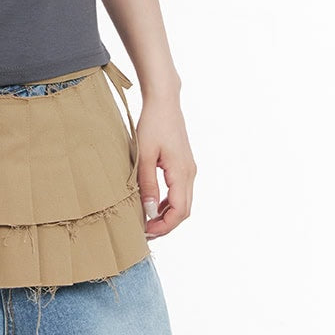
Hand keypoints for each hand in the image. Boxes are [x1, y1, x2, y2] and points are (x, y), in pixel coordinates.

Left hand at [135, 97, 196, 238]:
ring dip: (167, 214)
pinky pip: (180, 191)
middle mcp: (189, 174)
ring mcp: (189, 170)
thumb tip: (148, 211)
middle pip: (183, 210)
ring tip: (147, 220)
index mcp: (181, 173)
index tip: (147, 231)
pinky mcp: (184, 165)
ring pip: (183, 202)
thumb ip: (147, 184)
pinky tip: (153, 204)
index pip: (179, 211)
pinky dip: (168, 202)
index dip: (164, 226)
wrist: (164, 103)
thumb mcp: (144, 155)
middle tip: (145, 231)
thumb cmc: (153, 124)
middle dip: (166, 225)